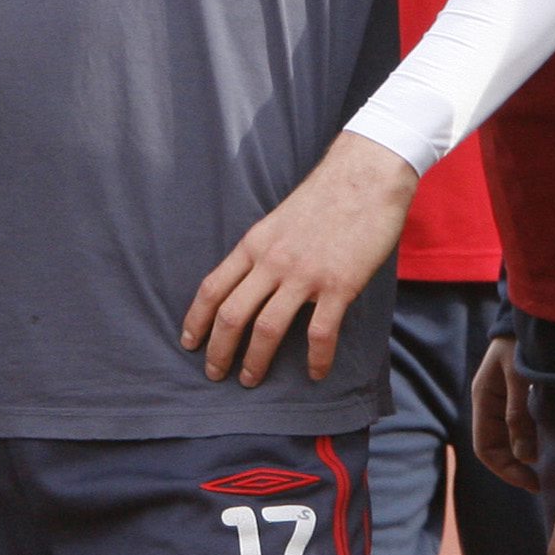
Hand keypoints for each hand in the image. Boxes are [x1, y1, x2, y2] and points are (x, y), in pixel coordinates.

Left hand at [179, 130, 416, 386]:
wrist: (365, 175)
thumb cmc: (324, 197)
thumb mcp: (278, 220)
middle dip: (218, 350)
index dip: (196, 319)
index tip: (189, 342)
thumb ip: (263, 251)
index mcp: (254, 244)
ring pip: (267, 328)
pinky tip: (314, 373)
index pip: (213, 287)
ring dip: (255, 361)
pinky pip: (320, 332)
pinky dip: (315, 358)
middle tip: (214, 374)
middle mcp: (272, 261)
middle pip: (231, 314)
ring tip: (250, 380)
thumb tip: (250, 283)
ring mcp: (305, 274)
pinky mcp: (338, 284)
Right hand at [470, 334, 538, 491]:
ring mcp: (503, 400)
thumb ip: (519, 414)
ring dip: (521, 456)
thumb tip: (525, 456)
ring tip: (543, 469)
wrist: (532, 314)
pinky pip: (518, 427)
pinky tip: (544, 446)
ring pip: (507, 439)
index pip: (484, 447)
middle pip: (495, 446)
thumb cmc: (522, 343)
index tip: (530, 482)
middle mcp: (490, 404)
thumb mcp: (519, 377)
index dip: (505, 469)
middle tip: (538, 482)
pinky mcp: (517, 396)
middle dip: (513, 467)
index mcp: (483, 399)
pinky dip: (528, 441)